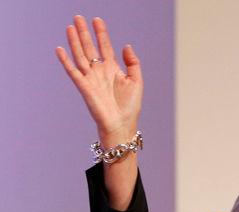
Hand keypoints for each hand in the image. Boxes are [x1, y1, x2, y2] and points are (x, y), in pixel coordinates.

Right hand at [55, 16, 141, 146]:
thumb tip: (126, 45)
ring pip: (80, 55)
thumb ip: (133, 63)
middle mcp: (99, 71)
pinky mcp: (83, 87)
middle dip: (84, 33)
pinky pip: (72, 71)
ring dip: (74, 41)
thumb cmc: (130, 107)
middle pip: (89, 47)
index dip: (101, 33)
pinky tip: (60, 49)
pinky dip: (66, 61)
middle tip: (78, 17)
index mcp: (113, 69)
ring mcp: (90, 78)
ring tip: (70, 27)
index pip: (105, 47)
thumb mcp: (136, 82)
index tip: (97, 21)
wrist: (121, 124)